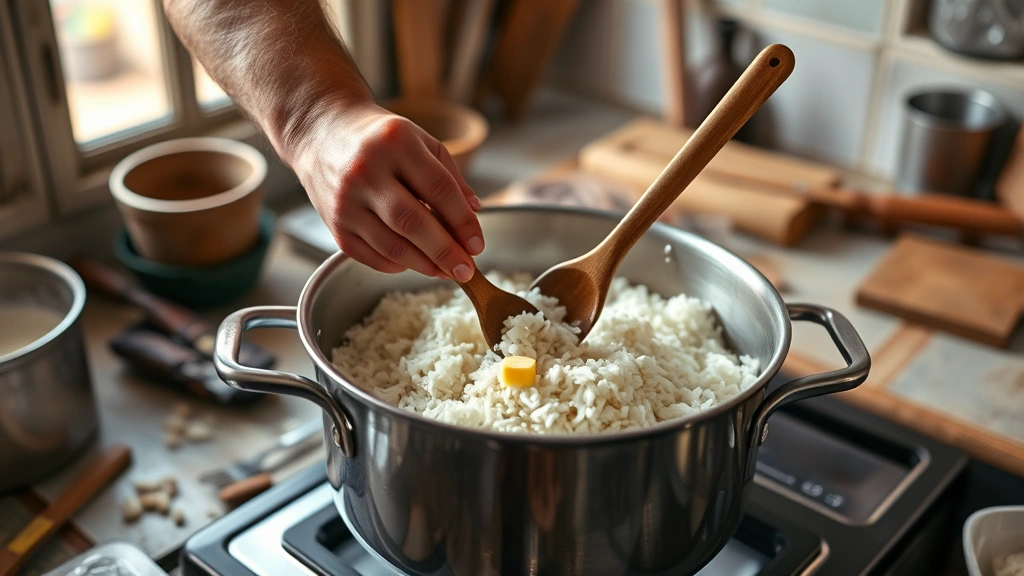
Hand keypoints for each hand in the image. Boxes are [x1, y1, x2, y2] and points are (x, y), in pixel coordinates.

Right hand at [290, 102, 482, 281]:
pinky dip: (396, 265)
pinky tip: (414, 262)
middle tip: (466, 270)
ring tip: (446, 271)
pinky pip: (370, 256)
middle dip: (445, 252)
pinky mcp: (334, 224)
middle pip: (413, 223)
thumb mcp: (420, 141)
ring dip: (424, 265)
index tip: (477, 244)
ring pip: (392, 246)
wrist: (321, 134)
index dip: (463, 222)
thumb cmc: (379, 139)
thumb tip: (473, 213)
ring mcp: (346, 200)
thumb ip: (450, 176)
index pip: (439, 189)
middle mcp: (367, 170)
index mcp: (396, 142)